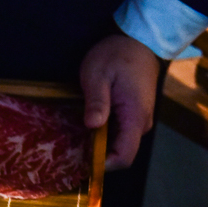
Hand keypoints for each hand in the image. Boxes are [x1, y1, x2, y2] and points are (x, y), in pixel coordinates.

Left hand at [80, 33, 160, 170]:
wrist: (137, 41)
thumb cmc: (116, 55)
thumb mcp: (98, 75)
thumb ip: (97, 101)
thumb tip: (93, 126)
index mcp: (135, 116)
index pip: (124, 156)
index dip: (103, 165)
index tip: (79, 163)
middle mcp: (140, 123)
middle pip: (119, 153)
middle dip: (95, 156)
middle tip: (67, 152)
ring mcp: (138, 120)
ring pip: (117, 144)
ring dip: (96, 145)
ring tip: (71, 140)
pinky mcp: (133, 115)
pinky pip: (117, 134)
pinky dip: (100, 135)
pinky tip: (82, 129)